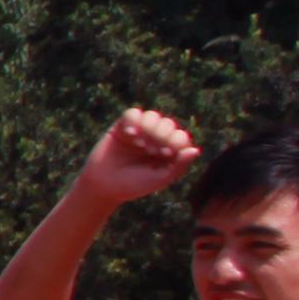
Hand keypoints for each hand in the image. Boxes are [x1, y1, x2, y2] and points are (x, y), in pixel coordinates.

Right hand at [80, 106, 197, 206]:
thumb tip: (195, 150)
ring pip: (151, 116)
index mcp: (167, 152)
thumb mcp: (160, 179)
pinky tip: (131, 134)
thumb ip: (178, 166)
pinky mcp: (120, 127)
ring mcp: (138, 132)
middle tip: (152, 149)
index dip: (176, 141)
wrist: (103, 186)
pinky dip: (133, 121)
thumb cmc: (133, 186)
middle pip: (167, 124)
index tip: (165, 154)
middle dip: (162, 134)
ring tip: (140, 143)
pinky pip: (132, 113)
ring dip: (149, 127)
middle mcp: (154, 139)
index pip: (180, 136)